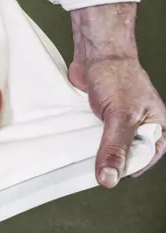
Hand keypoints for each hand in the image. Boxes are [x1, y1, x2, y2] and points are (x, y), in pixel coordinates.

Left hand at [69, 3, 165, 187]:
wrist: (97, 54)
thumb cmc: (118, 77)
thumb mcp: (121, 118)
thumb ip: (115, 148)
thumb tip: (111, 177)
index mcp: (158, 129)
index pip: (144, 161)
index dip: (126, 168)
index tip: (107, 174)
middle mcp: (141, 128)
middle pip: (124, 156)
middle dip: (108, 159)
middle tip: (92, 163)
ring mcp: (120, 123)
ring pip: (107, 147)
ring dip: (94, 150)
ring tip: (83, 151)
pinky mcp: (101, 118)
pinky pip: (94, 137)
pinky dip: (85, 140)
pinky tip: (76, 142)